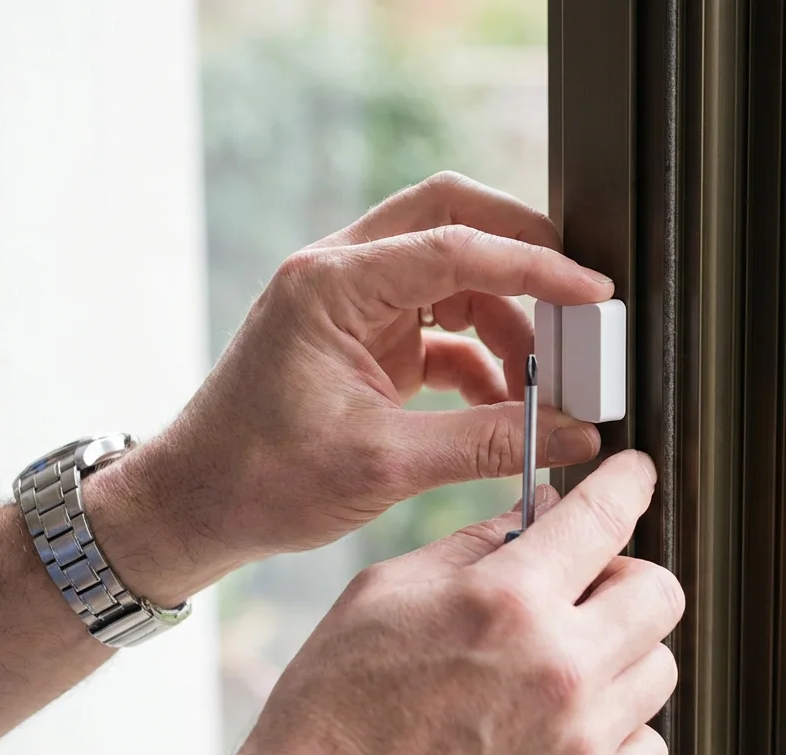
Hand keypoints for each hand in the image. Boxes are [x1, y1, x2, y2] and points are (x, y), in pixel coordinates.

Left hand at [86, 172, 612, 601]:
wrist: (193, 507)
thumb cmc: (258, 480)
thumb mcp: (385, 465)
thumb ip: (489, 443)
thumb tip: (573, 434)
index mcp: (333, 286)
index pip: (455, 245)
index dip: (535, 265)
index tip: (592, 292)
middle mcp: (342, 275)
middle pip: (451, 216)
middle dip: (521, 250)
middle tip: (576, 296)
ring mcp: (352, 304)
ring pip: (452, 271)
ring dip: (505, 317)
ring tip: (540, 379)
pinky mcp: (363, 338)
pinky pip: (439, 323)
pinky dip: (478, 355)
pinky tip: (501, 402)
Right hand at [233, 451, 679, 754]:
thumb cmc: (337, 704)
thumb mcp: (387, 593)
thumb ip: (474, 543)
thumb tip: (540, 511)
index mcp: (505, 602)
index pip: (605, 515)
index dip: (628, 482)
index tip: (632, 477)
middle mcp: (558, 669)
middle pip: (658, 592)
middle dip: (624, 575)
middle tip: (582, 585)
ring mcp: (579, 740)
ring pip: (658, 666)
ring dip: (621, 651)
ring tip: (562, 660)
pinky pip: (647, 742)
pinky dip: (620, 724)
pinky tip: (565, 717)